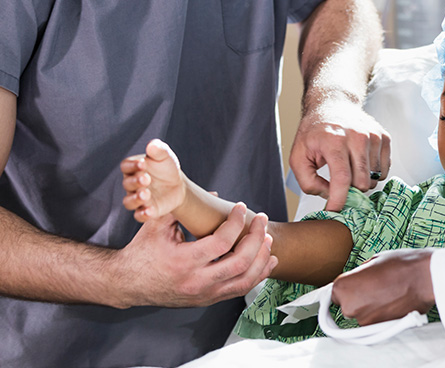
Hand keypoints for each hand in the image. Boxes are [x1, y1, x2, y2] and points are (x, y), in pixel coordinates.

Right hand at [112, 203, 276, 307]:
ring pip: (246, 280)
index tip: (241, 207)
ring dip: (262, 258)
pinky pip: (240, 290)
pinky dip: (258, 275)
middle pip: (241, 262)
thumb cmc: (141, 252)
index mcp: (183, 261)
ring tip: (268, 238)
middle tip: (262, 220)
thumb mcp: (158, 224)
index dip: (236, 222)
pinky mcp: (208, 299)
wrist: (127, 283)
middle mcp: (196, 282)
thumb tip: (214, 194)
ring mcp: (204, 294)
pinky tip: (267, 260)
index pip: (222, 242)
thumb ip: (185, 207)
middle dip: (257, 238)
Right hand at [120, 139, 184, 221]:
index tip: (143, 163)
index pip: (126, 166)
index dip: (132, 165)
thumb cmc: (166, 168)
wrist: (177, 185)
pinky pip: (139, 215)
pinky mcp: (146, 210)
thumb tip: (152, 145)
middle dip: (135, 182)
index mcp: (133, 168)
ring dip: (136, 199)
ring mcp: (137, 198)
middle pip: (127, 184)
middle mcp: (132, 184)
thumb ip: (158, 150)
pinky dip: (142, 214)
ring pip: (129, 201)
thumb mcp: (165, 156)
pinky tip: (149, 211)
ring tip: (146, 194)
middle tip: (146, 179)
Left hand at [289, 101, 390, 211]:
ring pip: (375, 178)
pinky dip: (373, 173)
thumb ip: (308, 182)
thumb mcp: (298, 156)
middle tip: (339, 184)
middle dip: (350, 190)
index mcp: (334, 140)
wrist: (333, 105)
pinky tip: (360, 164)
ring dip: (362, 181)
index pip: (342, 178)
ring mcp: (373, 136)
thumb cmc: (315, 131)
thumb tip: (329, 195)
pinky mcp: (384, 137)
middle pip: (362, 182)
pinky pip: (384, 169)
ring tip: (349, 170)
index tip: (335, 210)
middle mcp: (357, 136)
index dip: (339, 200)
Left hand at [331, 248, 433, 324]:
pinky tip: (393, 299)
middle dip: (359, 296)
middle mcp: (350, 308)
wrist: (426, 278)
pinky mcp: (380, 328)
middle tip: (376, 284)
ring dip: (371, 305)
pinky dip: (382, 313)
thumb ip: (359, 274)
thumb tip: (358, 279)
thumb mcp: (374, 260)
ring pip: (363, 313)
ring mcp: (365, 321)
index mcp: (343, 288)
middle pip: (348, 304)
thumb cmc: (402, 265)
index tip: (358, 282)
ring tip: (388, 291)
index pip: (336, 291)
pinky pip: (375, 320)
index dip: (350, 285)